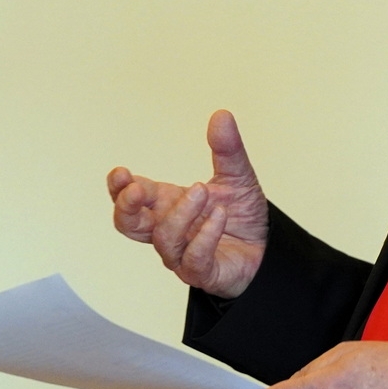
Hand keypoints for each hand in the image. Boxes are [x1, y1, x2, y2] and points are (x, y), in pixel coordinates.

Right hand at [107, 109, 269, 298]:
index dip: (119, 187)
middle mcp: (168, 229)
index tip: (121, 173)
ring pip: (164, 239)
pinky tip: (219, 216)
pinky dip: (204, 237)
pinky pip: (193, 260)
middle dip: (126, 207)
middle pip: (128, 225)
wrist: (268, 249)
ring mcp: (181, 254)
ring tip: (203, 191)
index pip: (131, 197)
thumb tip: (222, 115)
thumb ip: (227, 149)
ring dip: (180, 214)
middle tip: (136, 190)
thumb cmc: (241, 215)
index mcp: (167, 204)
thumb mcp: (237, 176)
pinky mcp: (202, 273)